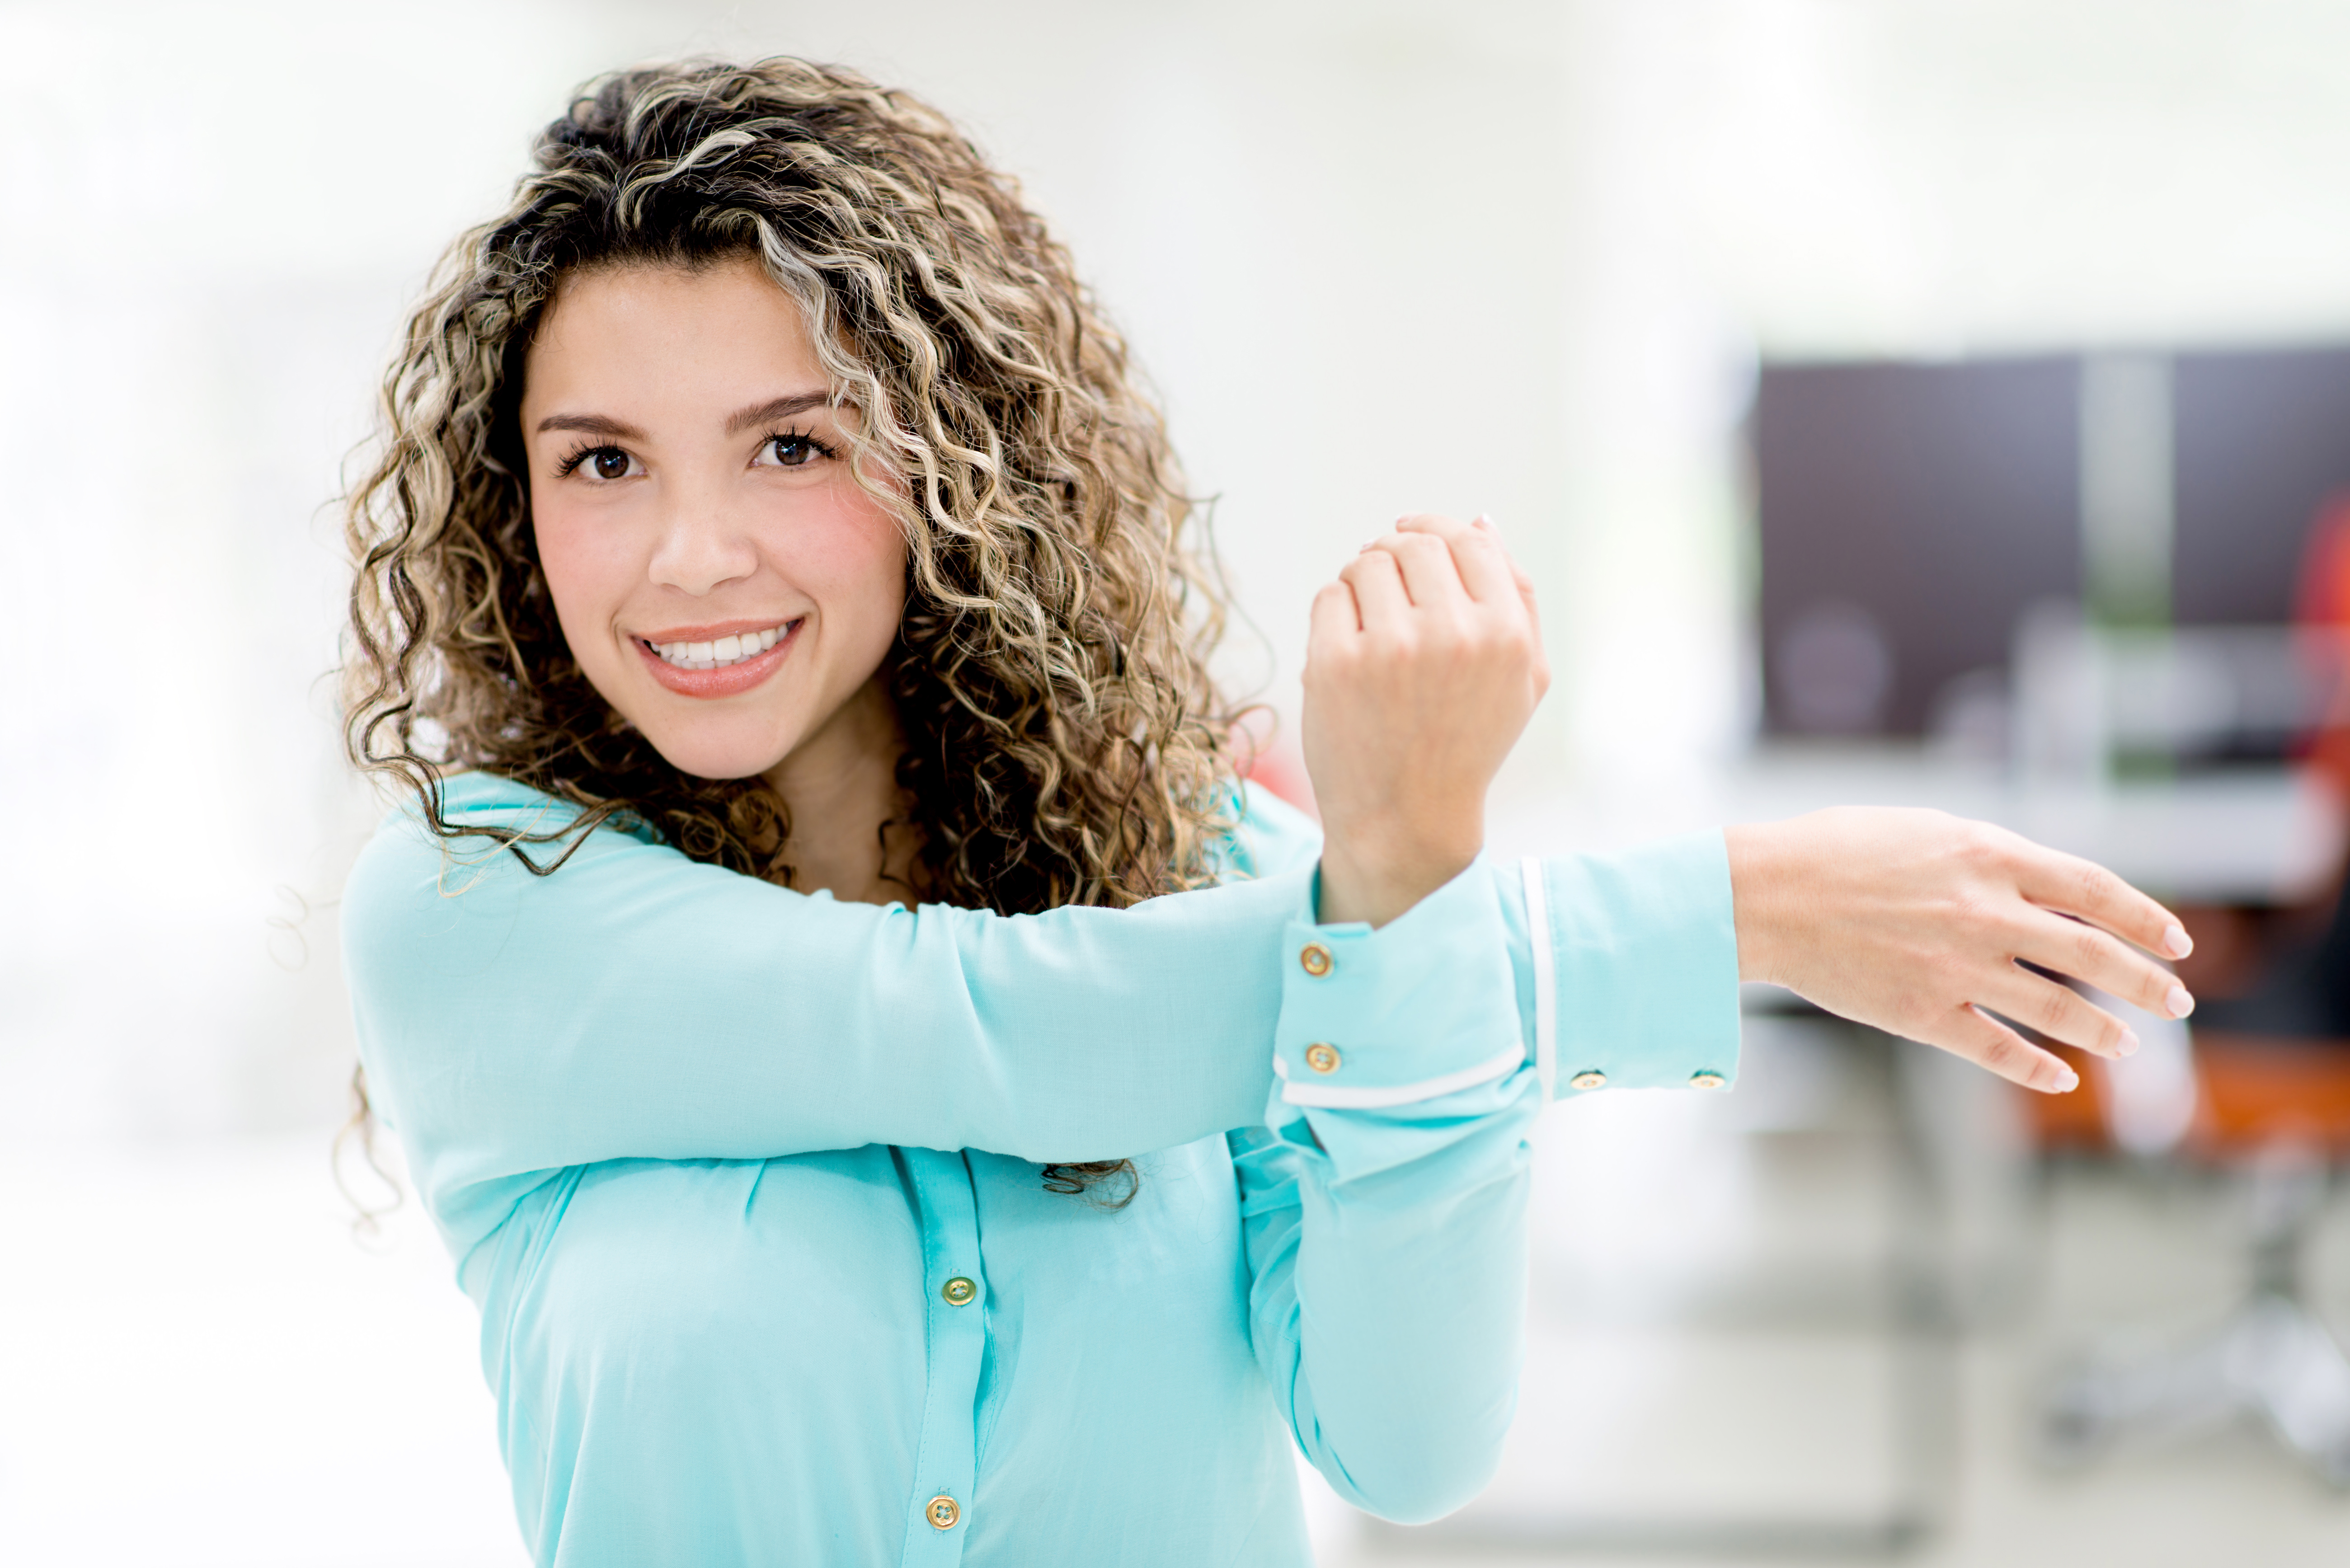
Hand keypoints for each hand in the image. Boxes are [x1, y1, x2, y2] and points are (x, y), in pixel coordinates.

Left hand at [1303, 515, 1549, 926]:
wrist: (1408, 821)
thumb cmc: (1468, 743)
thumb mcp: (1523, 677)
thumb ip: (1518, 595)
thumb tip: (1483, 520)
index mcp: (1505, 634)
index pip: (1467, 540)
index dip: (1436, 526)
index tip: (1410, 532)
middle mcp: (1452, 635)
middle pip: (1413, 544)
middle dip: (1395, 551)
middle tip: (1386, 581)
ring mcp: (1390, 650)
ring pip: (1366, 564)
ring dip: (1361, 578)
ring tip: (1368, 620)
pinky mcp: (1335, 665)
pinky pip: (1330, 596)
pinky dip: (1335, 610)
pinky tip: (1348, 646)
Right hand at [1726, 807, 2195, 1092]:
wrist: (1764, 895)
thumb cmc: (1836, 852)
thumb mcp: (1928, 831)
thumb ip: (1990, 857)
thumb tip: (2045, 885)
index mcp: (1990, 857)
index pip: (2096, 889)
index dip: (2147, 917)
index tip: (2178, 941)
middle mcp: (1986, 913)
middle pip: (2095, 954)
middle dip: (2148, 983)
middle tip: (2177, 1002)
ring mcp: (1957, 969)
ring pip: (2059, 1011)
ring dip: (2105, 1032)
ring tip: (2129, 1044)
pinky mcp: (1922, 1014)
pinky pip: (1998, 1050)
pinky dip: (2038, 1069)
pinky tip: (2062, 1079)